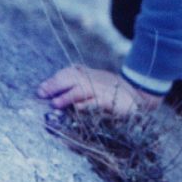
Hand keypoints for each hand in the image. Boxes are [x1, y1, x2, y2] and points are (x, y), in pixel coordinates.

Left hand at [38, 65, 162, 115]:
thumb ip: (82, 84)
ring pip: (82, 90)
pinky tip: (77, 109)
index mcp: (92, 75)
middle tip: (42, 94)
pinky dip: (87, 105)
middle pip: (72, 78)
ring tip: (55, 104)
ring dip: (67, 96)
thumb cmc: (116, 94)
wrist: (140, 100)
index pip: (70, 73)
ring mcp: (104, 90)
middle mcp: (96, 79)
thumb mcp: (98, 85)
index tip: (40, 90)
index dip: (55, 80)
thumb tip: (59, 87)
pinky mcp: (113, 102)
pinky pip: (98, 103)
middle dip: (56, 85)